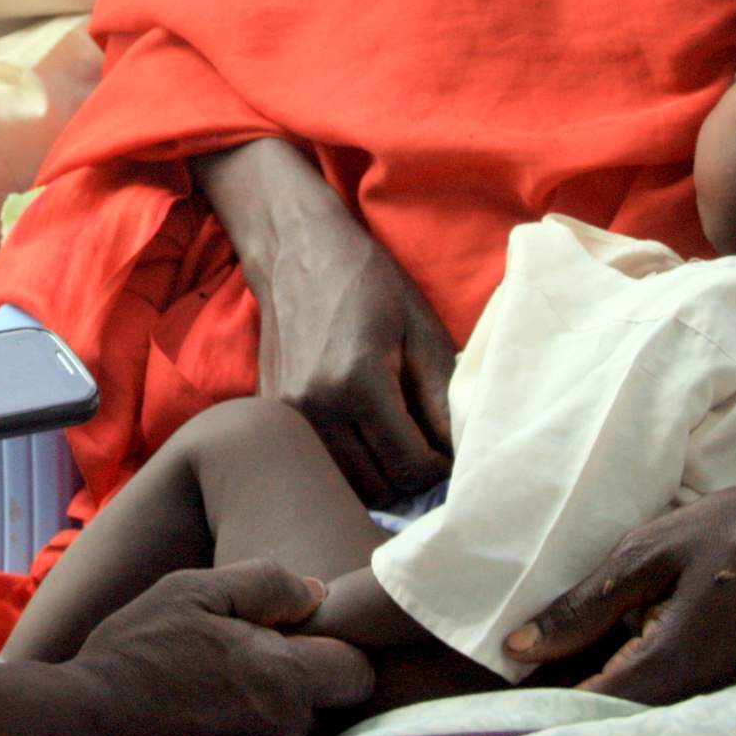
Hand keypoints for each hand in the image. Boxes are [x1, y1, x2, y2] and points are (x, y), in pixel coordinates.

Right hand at [67, 558, 372, 735]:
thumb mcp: (194, 591)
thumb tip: (314, 593)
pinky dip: (252, 733)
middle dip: (307, 678)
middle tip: (253, 658)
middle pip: (331, 703)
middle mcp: (287, 731)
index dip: (335, 644)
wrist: (82, 731)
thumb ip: (264, 584)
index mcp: (284, 678)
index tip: (298, 633)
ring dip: (275, 706)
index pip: (357, 669)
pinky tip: (212, 717)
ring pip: (299, 728)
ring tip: (222, 687)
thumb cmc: (137, 654)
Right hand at [250, 176, 455, 504]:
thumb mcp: (421, 329)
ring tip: (397, 444)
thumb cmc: (368, 281)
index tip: (449, 450)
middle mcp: (316, 406)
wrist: (297, 249)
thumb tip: (463, 456)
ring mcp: (287, 413)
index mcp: (358, 382)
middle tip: (427, 449)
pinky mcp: (271, 412)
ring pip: (347, 484)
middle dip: (412, 477)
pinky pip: (319, 463)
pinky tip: (364, 434)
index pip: (411, 467)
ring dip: (380, 476)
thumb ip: (443, 399)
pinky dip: (349, 463)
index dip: (441, 468)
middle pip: (380, 486)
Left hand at [504, 447, 735, 703]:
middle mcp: (696, 695)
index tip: (504, 674)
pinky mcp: (728, 677)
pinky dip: (631, 670)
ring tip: (559, 641)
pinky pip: (666, 689)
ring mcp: (717, 691)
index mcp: (672, 666)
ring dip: (598, 677)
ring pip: (640, 702)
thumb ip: (587, 606)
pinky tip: (609, 638)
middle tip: (523, 653)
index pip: (589, 705)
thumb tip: (520, 647)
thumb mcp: (651, 551)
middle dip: (565, 687)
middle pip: (612, 711)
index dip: (543, 692)